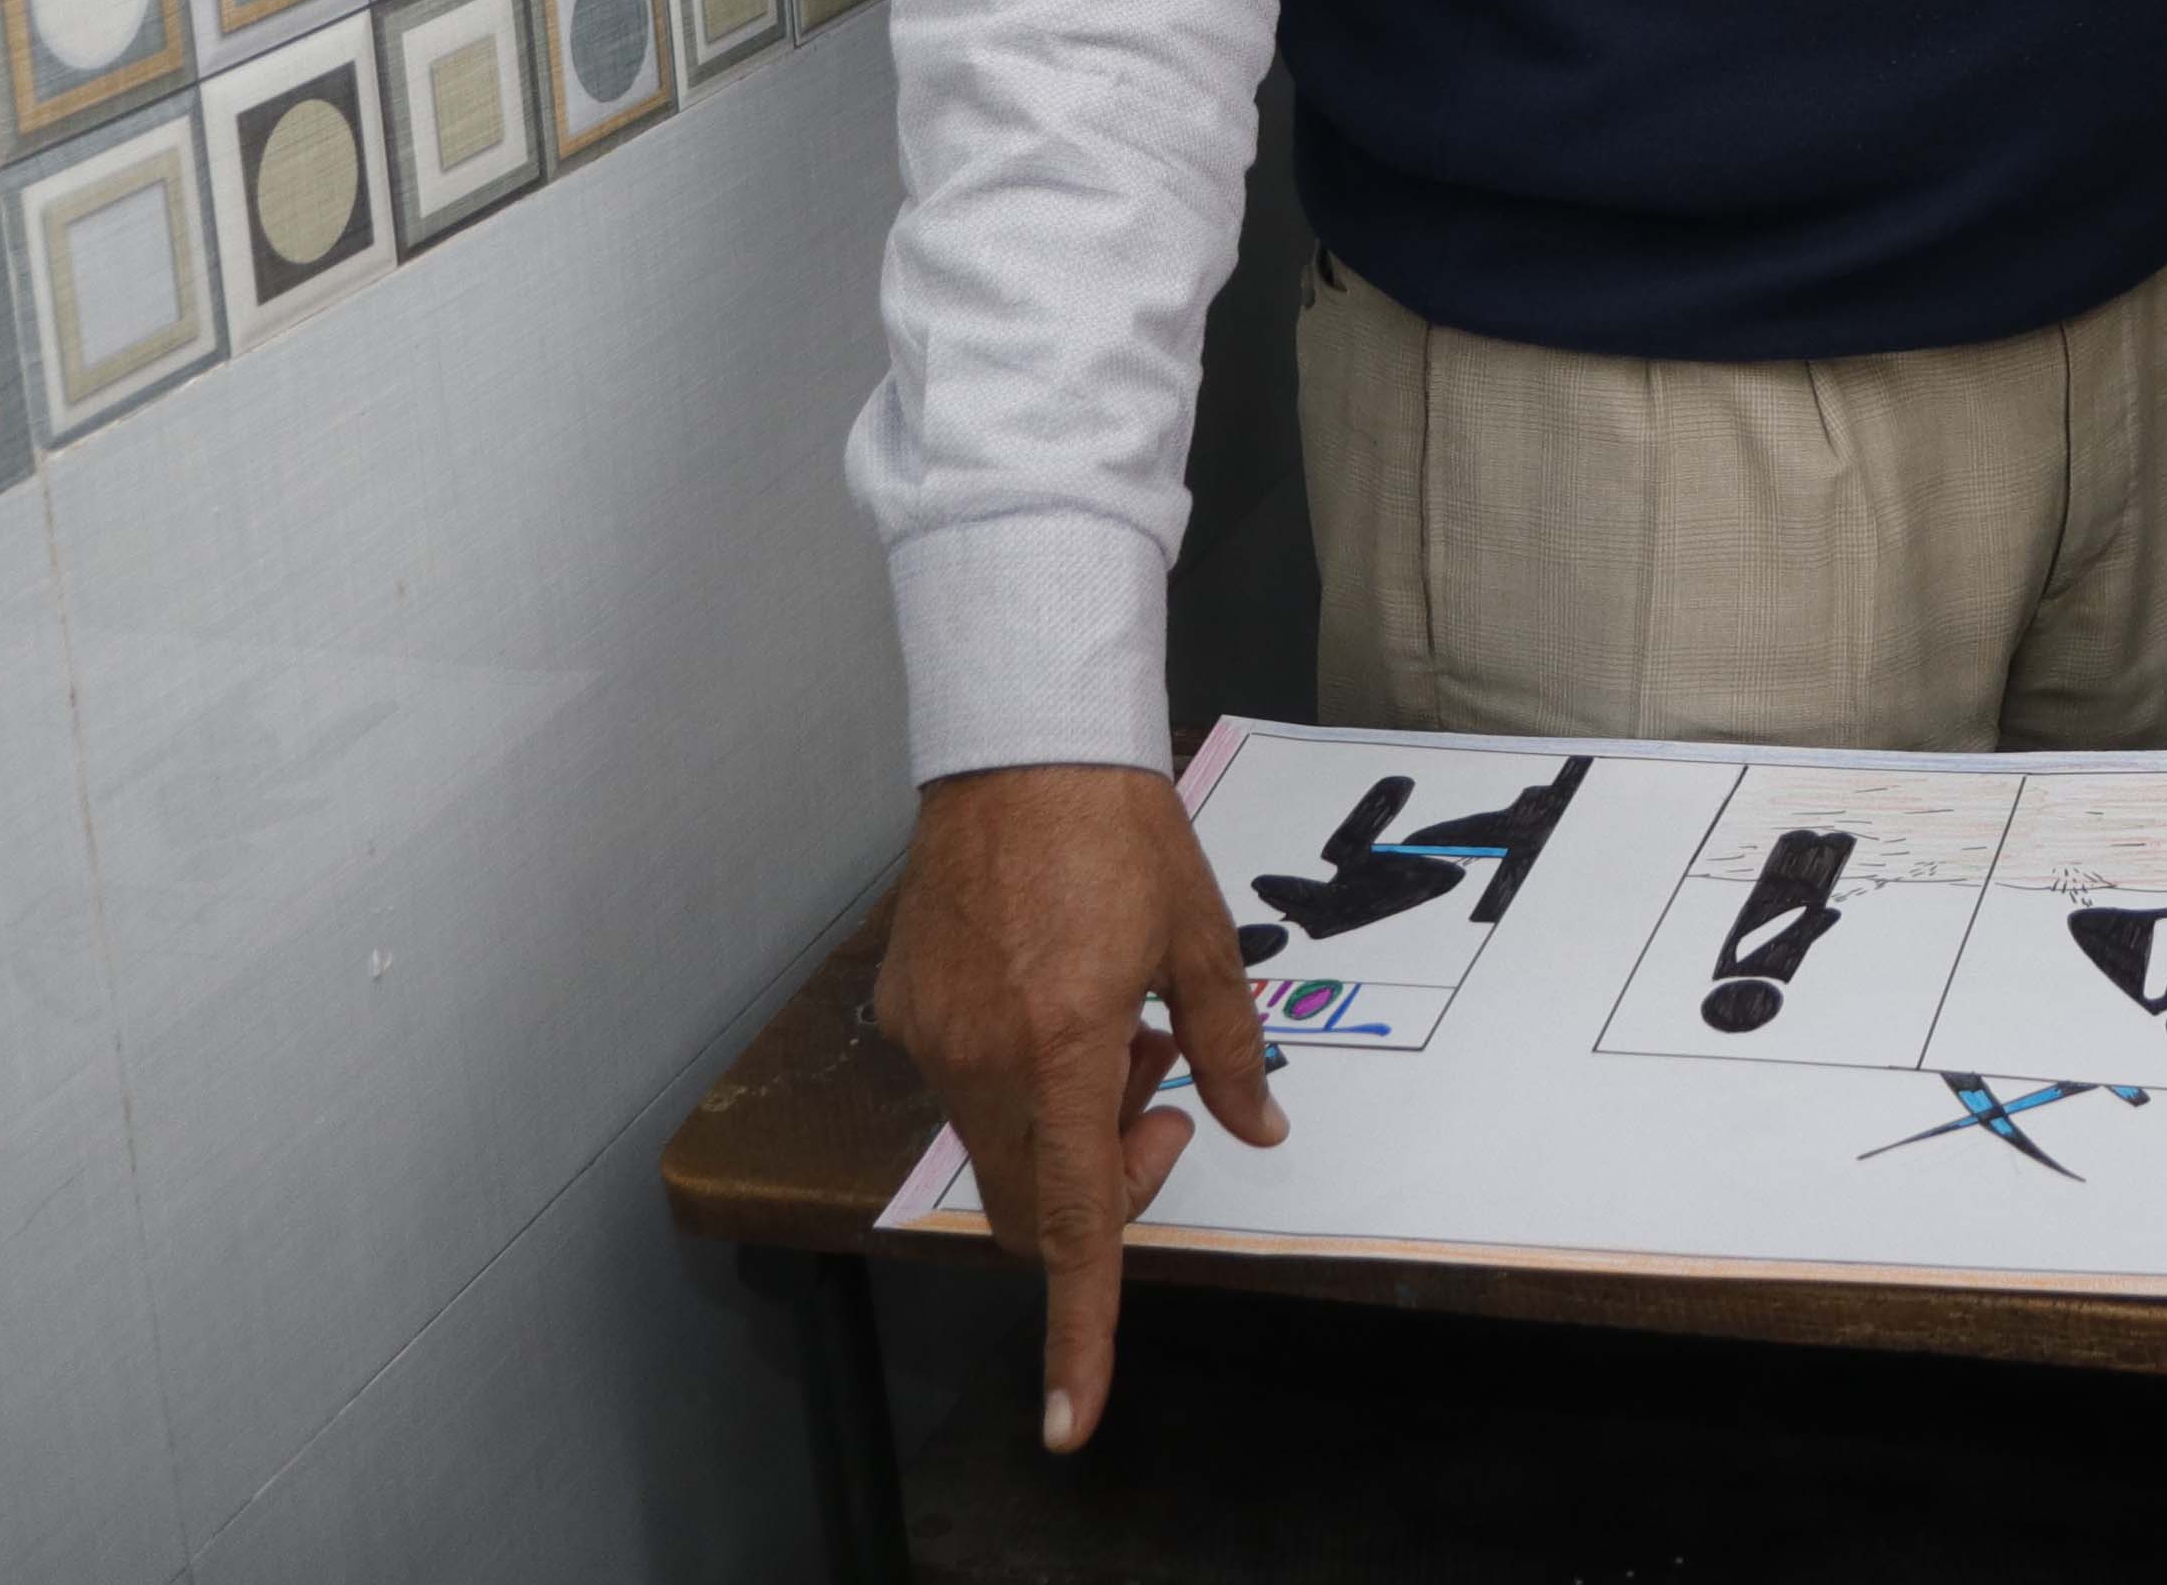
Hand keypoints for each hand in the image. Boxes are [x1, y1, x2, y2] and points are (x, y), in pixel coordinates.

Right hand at [871, 762, 1286, 1451]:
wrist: (1019, 748)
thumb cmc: (1120, 833)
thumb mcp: (1197, 942)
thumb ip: (1229, 1051)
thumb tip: (1263, 1128)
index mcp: (1062, 1050)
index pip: (1070, 1224)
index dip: (1077, 1330)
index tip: (1070, 1417)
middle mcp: (982, 1061)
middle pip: (1029, 1205)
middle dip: (1099, 1189)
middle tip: (1157, 1097)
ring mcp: (932, 1039)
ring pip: (998, 1148)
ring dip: (1061, 1128)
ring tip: (1111, 1027)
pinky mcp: (903, 1012)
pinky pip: (964, 1088)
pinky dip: (1017, 1083)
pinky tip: (1052, 997)